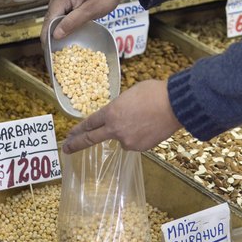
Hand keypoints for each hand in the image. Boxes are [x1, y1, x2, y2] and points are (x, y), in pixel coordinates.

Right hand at [41, 0, 146, 44]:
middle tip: (54, 47)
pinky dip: (64, 17)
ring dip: (59, 24)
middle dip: (53, 30)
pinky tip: (67, 27)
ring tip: (60, 39)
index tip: (47, 48)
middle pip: (51, 14)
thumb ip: (71, 23)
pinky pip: (62, 7)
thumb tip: (55, 35)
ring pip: (56, 11)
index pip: (50, 17)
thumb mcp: (89, 12)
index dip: (48, 33)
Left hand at [62, 79, 182, 152]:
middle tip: (66, 148)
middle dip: (76, 144)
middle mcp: (115, 129)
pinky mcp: (141, 148)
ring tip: (144, 120)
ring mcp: (128, 141)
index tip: (70, 135)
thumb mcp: (130, 94)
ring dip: (127, 132)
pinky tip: (150, 126)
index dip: (78, 129)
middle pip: (91, 139)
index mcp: (111, 112)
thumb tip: (120, 117)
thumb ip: (119, 108)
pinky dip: (139, 136)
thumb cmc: (154, 93)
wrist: (175, 105)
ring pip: (121, 139)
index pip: (89, 123)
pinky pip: (135, 142)